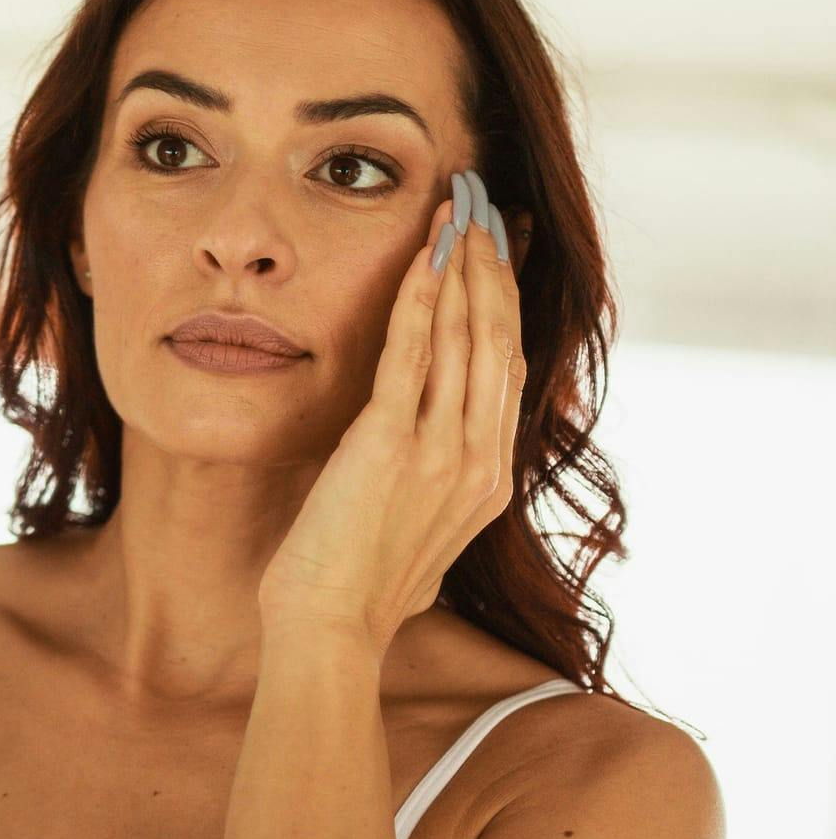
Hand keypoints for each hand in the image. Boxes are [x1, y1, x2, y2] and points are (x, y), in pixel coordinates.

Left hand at [258, 171, 524, 654]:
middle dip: (492, 268)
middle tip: (485, 209)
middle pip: (497, 342)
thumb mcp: (420, 530)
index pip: (507, 370)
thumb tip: (426, 451)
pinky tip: (424, 257)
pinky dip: (420, 300)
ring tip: (459, 213)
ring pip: (464, 339)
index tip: (500, 253)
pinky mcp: (390, 445)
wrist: (329, 629)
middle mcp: (478, 460)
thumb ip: (434, 483)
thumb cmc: (357, 586)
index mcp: (488, 478)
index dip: (505, 306)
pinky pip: (412, 356)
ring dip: (462, 268)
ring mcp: (441, 453)